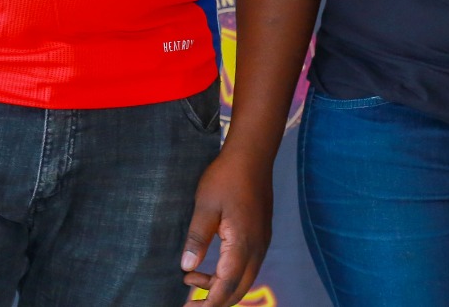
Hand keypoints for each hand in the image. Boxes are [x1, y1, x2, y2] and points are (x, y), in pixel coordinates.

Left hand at [180, 151, 272, 305]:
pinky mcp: (260, 235)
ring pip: (244, 279)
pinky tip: (207, 267)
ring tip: (190, 281)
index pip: (226, 286)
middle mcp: (257, 247)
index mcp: (242, 243)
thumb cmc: (226, 177)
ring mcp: (261, 242)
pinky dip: (227, 275)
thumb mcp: (205, 207)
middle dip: (214, 302)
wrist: (252, 155)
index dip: (208, 304)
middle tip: (188, 304)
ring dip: (219, 287)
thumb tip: (186, 267)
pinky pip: (246, 266)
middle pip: (238, 289)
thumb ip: (197, 239)